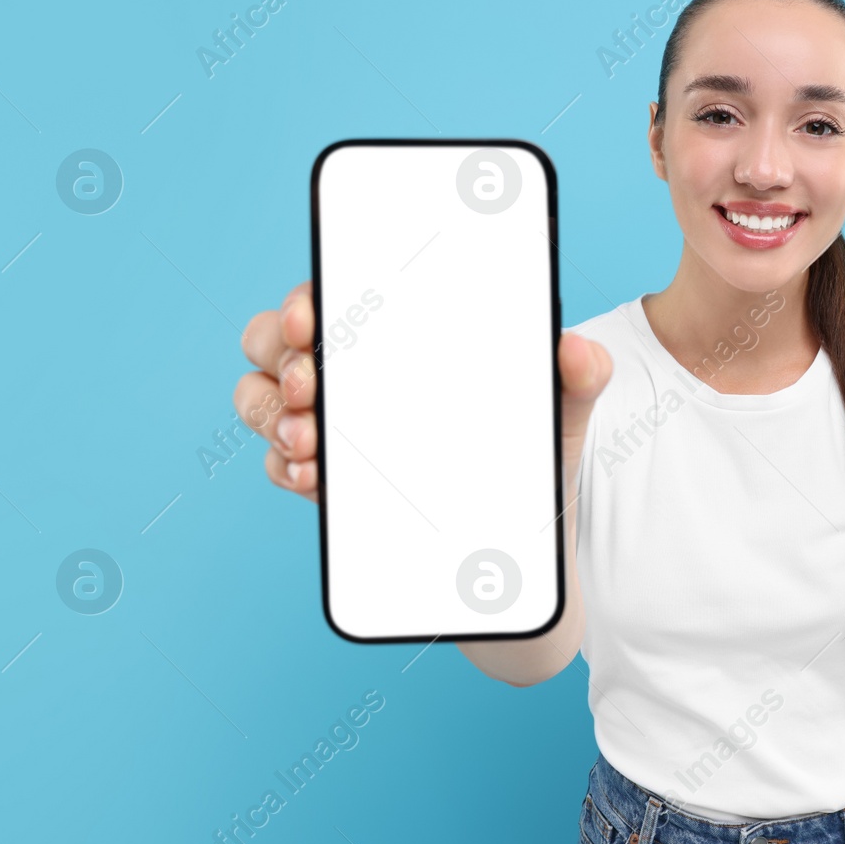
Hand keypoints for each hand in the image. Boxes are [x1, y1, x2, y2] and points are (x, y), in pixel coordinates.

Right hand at [234, 281, 613, 516]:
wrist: (525, 550)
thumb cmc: (533, 454)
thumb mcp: (562, 412)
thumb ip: (582, 376)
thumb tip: (581, 349)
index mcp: (404, 335)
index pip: (337, 293)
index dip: (309, 296)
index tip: (313, 315)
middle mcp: (358, 373)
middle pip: (277, 339)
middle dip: (280, 355)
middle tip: (312, 385)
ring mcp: (336, 426)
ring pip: (262, 397)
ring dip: (271, 412)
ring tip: (310, 438)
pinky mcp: (330, 483)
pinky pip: (279, 465)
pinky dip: (284, 468)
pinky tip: (313, 478)